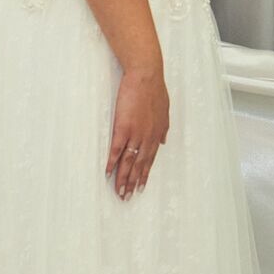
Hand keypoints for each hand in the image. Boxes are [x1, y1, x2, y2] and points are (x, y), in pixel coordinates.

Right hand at [107, 63, 169, 199]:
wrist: (146, 75)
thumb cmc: (155, 90)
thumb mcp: (164, 110)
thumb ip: (164, 128)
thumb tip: (164, 141)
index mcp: (156, 134)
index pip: (149, 160)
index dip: (144, 175)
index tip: (140, 187)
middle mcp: (147, 138)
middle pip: (139, 166)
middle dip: (132, 183)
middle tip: (127, 197)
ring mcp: (135, 133)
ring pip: (128, 162)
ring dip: (123, 178)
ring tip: (119, 192)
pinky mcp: (123, 127)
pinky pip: (116, 149)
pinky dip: (112, 162)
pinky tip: (108, 172)